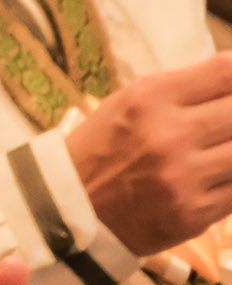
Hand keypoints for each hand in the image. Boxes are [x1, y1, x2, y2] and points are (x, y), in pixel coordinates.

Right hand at [67, 52, 231, 253]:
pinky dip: (231, 180)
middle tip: (225, 123)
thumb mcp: (129, 103)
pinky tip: (219, 173)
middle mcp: (169, 133)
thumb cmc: (102, 147)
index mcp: (149, 97)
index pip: (224, 72)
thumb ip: (182, 91)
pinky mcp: (195, 212)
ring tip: (221, 147)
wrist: (70, 205)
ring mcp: (184, 175)